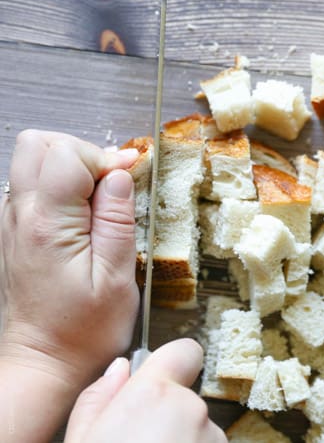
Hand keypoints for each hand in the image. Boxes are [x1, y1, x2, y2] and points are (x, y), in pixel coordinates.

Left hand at [0, 130, 140, 385]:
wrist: (43, 362)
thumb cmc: (83, 330)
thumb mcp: (117, 278)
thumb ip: (117, 219)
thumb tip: (121, 175)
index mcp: (48, 225)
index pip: (67, 154)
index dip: (104, 158)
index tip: (129, 178)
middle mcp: (20, 217)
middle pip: (38, 144)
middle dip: (80, 151)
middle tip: (110, 181)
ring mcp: (12, 223)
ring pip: (31, 160)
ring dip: (70, 167)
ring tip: (100, 199)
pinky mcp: (14, 232)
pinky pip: (31, 186)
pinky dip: (60, 186)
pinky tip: (84, 214)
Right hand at [65, 339, 225, 442]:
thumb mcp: (81, 438)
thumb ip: (99, 398)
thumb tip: (120, 369)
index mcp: (153, 394)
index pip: (184, 351)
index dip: (171, 364)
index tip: (156, 384)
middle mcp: (191, 409)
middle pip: (183, 397)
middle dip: (166, 415)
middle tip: (135, 439)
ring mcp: (211, 435)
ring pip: (195, 426)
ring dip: (179, 438)